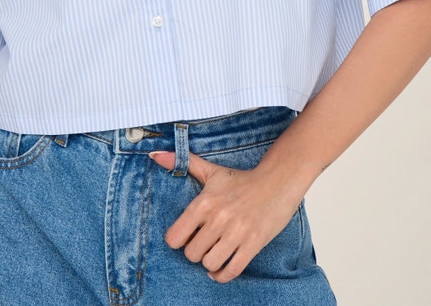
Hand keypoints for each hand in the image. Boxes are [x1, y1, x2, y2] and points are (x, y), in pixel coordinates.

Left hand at [150, 150, 300, 282]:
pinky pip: (231, 271)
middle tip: (204, 242)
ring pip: (210, 263)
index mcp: (204, 202)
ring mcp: (237, 233)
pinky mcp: (253, 244)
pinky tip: (221, 267)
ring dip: (210, 262)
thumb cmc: (240, 180)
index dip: (178, 240)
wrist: (276, 182)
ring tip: (214, 252)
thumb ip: (183, 163)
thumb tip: (154, 155)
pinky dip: (223, 274)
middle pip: (191, 254)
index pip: (175, 237)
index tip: (187, 235)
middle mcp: (218, 218)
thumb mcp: (210, 171)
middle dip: (195, 251)